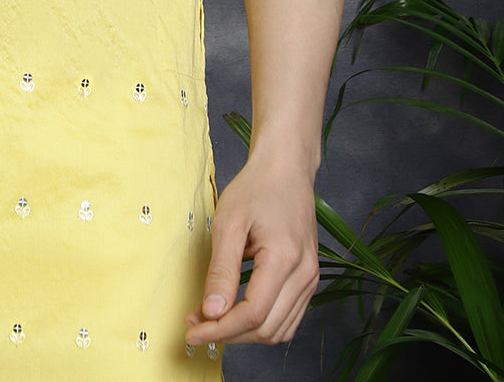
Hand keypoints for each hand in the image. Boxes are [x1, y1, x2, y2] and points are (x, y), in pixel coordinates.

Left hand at [184, 155, 319, 347]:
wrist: (286, 169)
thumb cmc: (256, 188)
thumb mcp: (229, 223)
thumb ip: (222, 270)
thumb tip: (212, 312)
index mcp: (285, 259)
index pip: (253, 313)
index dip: (220, 329)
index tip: (192, 331)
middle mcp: (305, 274)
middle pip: (266, 328)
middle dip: (228, 334)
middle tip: (196, 325)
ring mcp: (311, 278)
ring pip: (278, 329)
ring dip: (244, 333)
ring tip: (212, 320)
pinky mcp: (308, 278)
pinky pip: (287, 318)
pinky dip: (261, 323)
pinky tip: (237, 311)